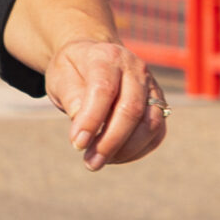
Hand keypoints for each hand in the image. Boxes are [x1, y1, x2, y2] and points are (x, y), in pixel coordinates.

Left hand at [44, 37, 167, 169]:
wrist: (92, 57)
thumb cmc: (73, 70)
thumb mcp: (60, 76)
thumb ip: (71, 97)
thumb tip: (83, 127)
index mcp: (107, 57)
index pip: (104, 90)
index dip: (92, 120)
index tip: (77, 144)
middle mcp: (135, 69)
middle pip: (132, 110)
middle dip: (110, 142)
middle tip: (90, 163)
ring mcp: (152, 87)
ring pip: (150, 124)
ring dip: (126, 150)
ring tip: (99, 161)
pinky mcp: (159, 104)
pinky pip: (157, 133)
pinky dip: (138, 150)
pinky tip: (115, 156)